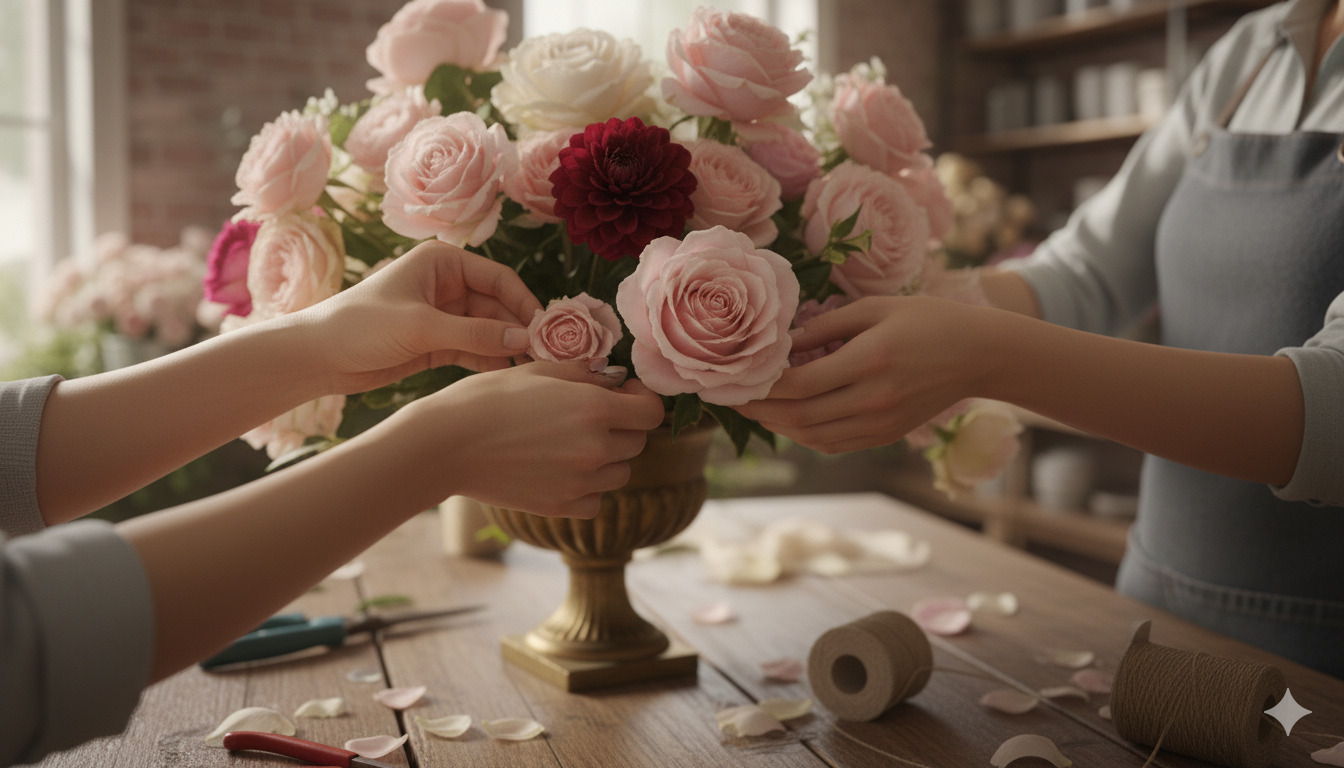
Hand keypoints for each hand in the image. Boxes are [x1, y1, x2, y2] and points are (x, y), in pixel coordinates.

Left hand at [292, 241, 544, 393]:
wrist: (318, 357)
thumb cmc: (362, 326)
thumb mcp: (421, 327)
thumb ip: (475, 333)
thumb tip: (524, 339)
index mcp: (443, 263)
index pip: (499, 279)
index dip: (525, 303)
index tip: (547, 330)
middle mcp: (448, 286)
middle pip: (499, 307)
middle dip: (520, 330)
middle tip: (548, 357)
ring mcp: (444, 316)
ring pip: (490, 331)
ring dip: (509, 349)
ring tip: (535, 371)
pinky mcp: (437, 344)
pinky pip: (475, 350)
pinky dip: (492, 362)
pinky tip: (509, 378)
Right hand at [400, 361, 666, 517]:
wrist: (446, 444)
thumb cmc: (486, 398)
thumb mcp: (538, 370)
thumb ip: (583, 374)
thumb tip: (613, 380)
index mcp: (594, 409)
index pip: (651, 412)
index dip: (641, 400)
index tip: (623, 394)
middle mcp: (595, 448)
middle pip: (636, 442)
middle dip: (622, 426)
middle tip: (591, 416)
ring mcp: (580, 482)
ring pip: (620, 473)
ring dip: (607, 458)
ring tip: (572, 444)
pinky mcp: (561, 507)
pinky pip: (595, 500)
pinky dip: (588, 488)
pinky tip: (563, 471)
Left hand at [736, 296, 989, 453]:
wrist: (979, 355)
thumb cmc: (927, 320)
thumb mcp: (876, 308)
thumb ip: (826, 325)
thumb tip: (783, 342)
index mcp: (869, 360)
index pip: (799, 384)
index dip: (762, 386)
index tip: (736, 376)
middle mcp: (873, 399)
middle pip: (799, 416)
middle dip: (759, 410)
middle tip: (732, 398)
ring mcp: (880, 423)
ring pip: (813, 437)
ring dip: (778, 426)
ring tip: (754, 409)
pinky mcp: (885, 435)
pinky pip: (834, 444)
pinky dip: (805, 435)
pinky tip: (789, 419)